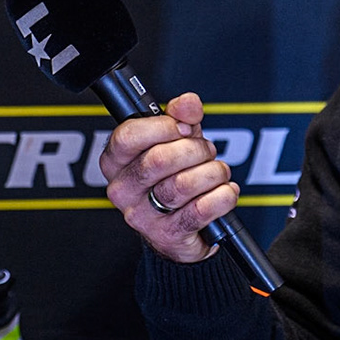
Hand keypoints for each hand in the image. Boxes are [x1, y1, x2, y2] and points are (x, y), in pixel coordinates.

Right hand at [100, 92, 238, 262]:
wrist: (182, 229)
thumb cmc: (174, 177)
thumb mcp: (176, 140)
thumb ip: (181, 116)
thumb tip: (188, 104)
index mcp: (115, 161)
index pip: (128, 136)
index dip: (164, 127)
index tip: (184, 128)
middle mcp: (123, 189)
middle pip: (160, 159)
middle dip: (195, 150)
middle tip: (206, 151)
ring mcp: (142, 216)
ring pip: (184, 184)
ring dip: (212, 173)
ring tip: (217, 172)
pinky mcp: (167, 235)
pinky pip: (202, 209)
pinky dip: (223, 196)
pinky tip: (224, 192)